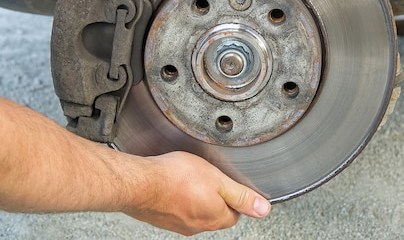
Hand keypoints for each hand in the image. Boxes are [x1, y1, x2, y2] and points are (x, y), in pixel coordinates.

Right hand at [124, 151, 270, 235]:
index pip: (235, 213)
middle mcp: (197, 226)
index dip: (234, 197)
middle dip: (216, 198)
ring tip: (189, 179)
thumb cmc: (176, 177)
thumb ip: (241, 195)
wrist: (140, 183)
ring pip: (196, 212)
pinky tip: (174, 185)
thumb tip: (263, 209)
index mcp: (215, 217)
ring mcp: (178, 224)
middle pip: (216, 214)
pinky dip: (179, 199)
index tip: (228, 184)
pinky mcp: (162, 218)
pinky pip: (177, 210)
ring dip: (196, 198)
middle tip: (208, 178)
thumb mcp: (218, 179)